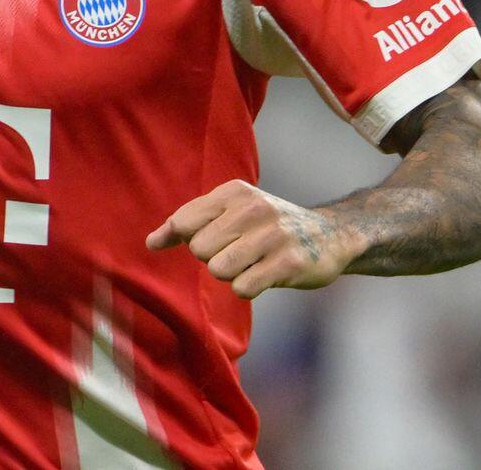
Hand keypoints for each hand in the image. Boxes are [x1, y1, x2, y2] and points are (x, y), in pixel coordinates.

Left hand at [146, 180, 353, 299]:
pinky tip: (266, 275)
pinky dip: (248, 288)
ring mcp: (272, 235)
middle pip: (200, 249)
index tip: (202, 244)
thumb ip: (190, 224)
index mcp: (235, 192)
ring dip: (231, 275)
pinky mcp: (288, 263)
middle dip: (213, 258)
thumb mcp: (232, 213)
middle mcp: (253, 208)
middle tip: (239, 252)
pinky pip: (242, 288)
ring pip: (219, 269)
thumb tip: (150, 242)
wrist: (330, 236)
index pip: (184, 221)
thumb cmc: (269, 227)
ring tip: (251, 264)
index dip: (184, 239)